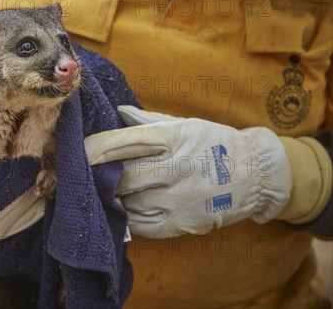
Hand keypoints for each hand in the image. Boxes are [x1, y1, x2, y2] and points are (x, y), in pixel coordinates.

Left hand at [85, 106, 291, 238]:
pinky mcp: (182, 223)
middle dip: (99, 176)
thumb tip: (118, 111)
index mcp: (174, 138)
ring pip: (128, 202)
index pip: (125, 142)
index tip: (78, 150)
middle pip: (123, 176)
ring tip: (103, 190)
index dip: (96, 147)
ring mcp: (179, 198)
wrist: (256, 175)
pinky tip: (123, 208)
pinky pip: (140, 224)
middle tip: (84, 175)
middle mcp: (176, 168)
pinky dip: (126, 216)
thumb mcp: (185, 124)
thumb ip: (148, 121)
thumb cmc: (214, 144)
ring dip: (112, 197)